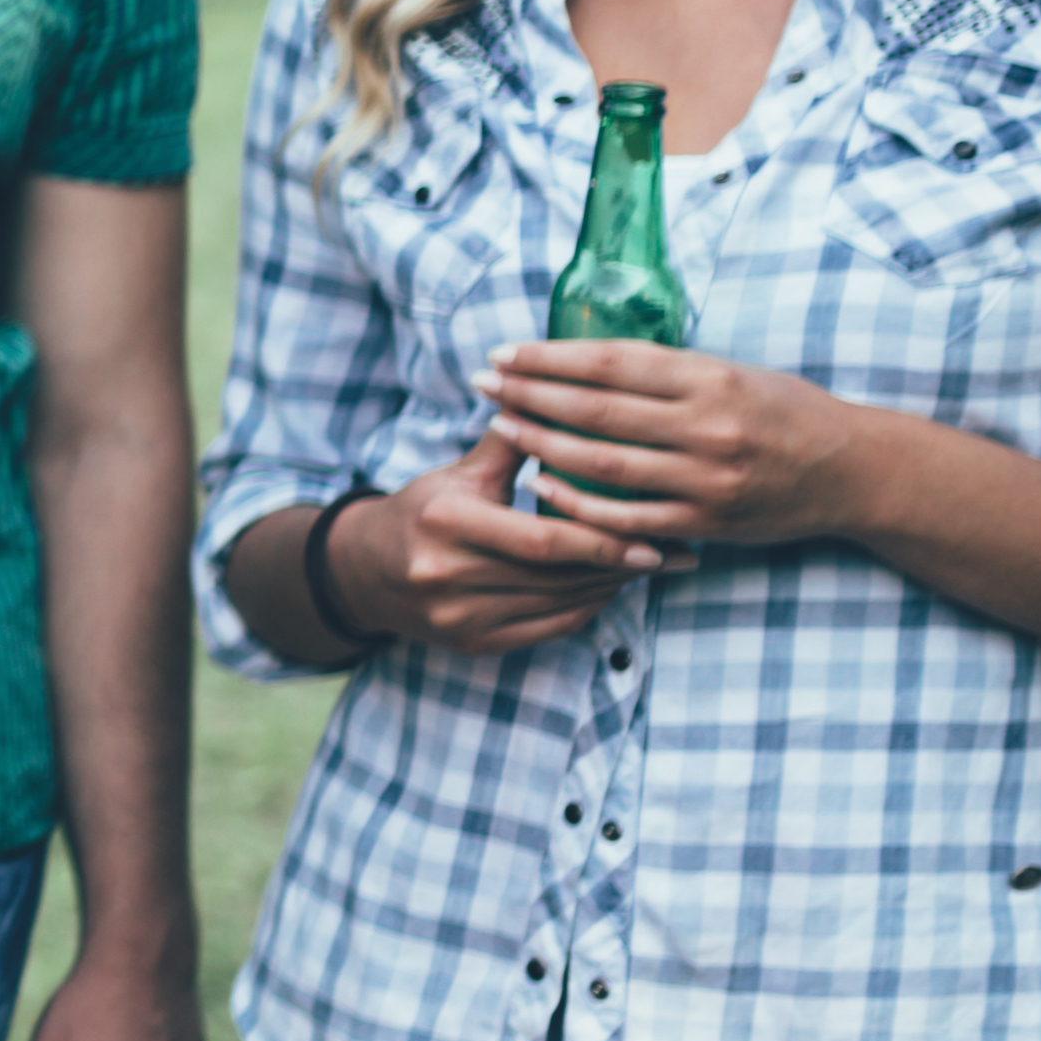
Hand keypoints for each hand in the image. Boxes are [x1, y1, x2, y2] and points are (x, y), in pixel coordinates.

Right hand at [334, 431, 657, 653]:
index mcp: (448, 522)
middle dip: (622, 564)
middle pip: (557, 574)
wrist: (363, 572)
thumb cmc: (422, 511)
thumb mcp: (459, 472)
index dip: (603, 539)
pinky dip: (585, 608)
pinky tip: (610, 588)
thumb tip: (561, 398)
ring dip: (611, 586)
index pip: (542, 539)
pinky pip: (546, 628)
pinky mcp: (469, 643)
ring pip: (558, 604)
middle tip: (677, 553)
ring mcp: (458, 615)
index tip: (656, 535)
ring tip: (654, 566)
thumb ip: (512, 444)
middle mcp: (448, 574)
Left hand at [487, 341, 875, 550]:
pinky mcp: (706, 522)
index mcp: (711, 378)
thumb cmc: (784, 411)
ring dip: (542, 445)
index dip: (549, 358)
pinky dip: (577, 502)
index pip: (610, 363)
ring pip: (603, 464)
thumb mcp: (733, 372)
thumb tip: (586, 357)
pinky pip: (626, 516)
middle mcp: (707, 426)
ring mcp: (706, 479)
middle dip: (530, 395)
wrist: (853, 471)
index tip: (504, 353)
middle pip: (596, 411)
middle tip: (483, 384)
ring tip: (501, 426)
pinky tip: (540, 484)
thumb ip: (668, 370)